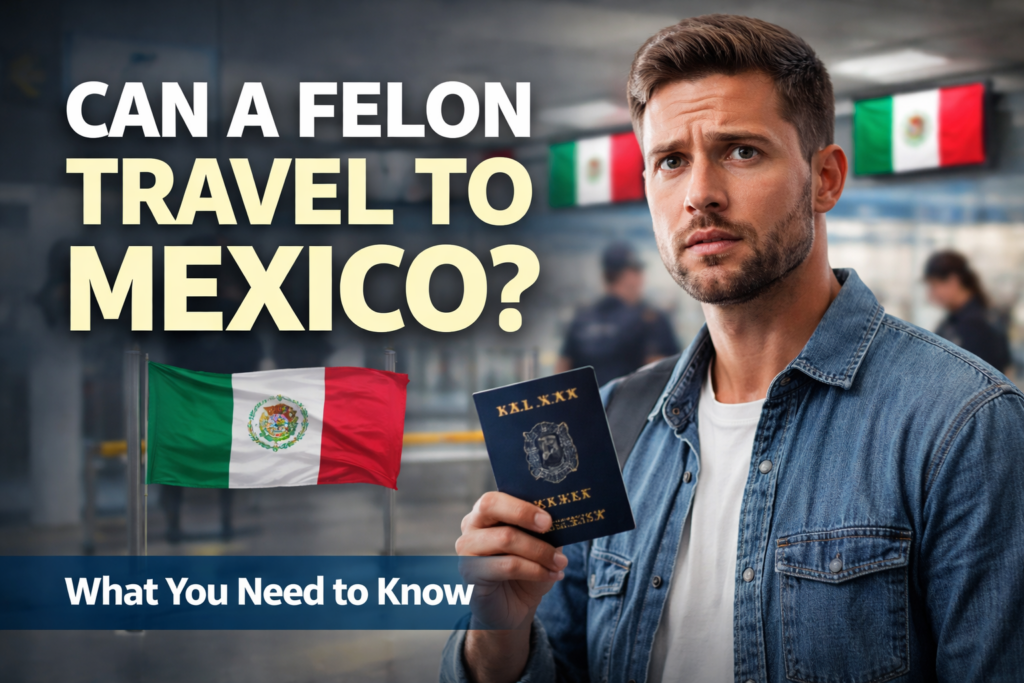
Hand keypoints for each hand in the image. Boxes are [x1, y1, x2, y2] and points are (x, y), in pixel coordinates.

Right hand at [456, 491, 566, 629]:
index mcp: (485, 513)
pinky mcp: (471, 575)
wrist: (514, 608)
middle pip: (489, 506)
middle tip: (550, 527)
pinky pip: (507, 566)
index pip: (495, 497)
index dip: (522, 505)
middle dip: (524, 514)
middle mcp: (471, 527)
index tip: (548, 518)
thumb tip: (561, 516)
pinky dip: (535, 570)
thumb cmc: (526, 570)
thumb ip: (542, 528)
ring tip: (560, 562)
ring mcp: (467, 551)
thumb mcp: (539, 544)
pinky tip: (551, 575)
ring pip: (505, 538)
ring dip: (539, 550)